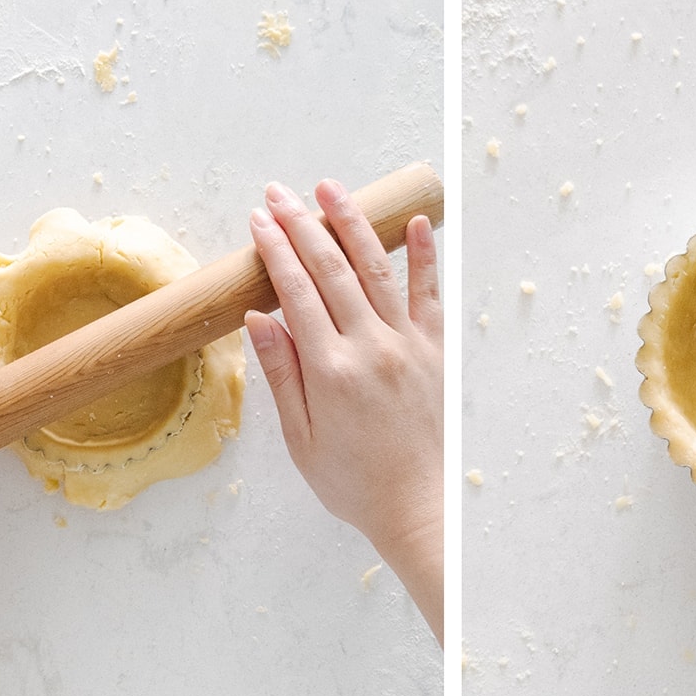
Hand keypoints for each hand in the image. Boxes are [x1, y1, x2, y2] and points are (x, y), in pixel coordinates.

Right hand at [245, 179, 442, 643]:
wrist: (418, 506)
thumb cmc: (353, 481)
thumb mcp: (300, 437)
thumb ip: (281, 373)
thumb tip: (258, 319)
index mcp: (331, 370)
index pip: (296, 292)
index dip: (276, 250)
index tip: (259, 219)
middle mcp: (372, 348)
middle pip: (333, 270)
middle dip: (303, 225)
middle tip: (281, 193)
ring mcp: (410, 346)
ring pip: (380, 270)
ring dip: (354, 225)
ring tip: (332, 189)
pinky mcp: (436, 351)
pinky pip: (431, 294)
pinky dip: (424, 256)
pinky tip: (415, 223)